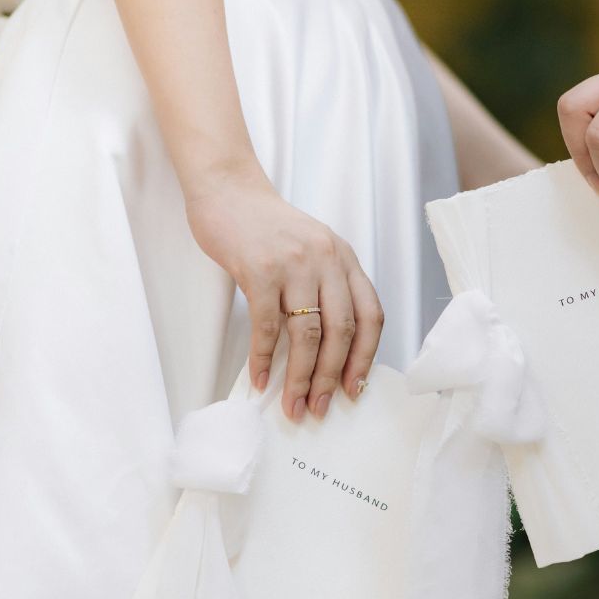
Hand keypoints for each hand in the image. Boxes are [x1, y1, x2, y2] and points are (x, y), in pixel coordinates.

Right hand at [186, 164, 382, 421]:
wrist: (228, 190)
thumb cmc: (269, 229)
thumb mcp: (313, 252)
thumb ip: (327, 289)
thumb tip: (330, 354)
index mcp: (345, 260)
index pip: (371, 316)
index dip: (365, 357)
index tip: (355, 390)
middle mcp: (326, 260)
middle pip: (341, 331)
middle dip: (332, 377)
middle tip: (320, 408)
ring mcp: (293, 264)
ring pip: (307, 334)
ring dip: (300, 376)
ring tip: (293, 404)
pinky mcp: (259, 269)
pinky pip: (267, 325)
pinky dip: (264, 358)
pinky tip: (261, 379)